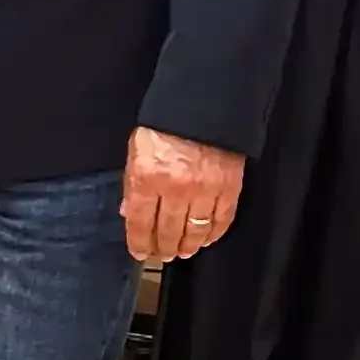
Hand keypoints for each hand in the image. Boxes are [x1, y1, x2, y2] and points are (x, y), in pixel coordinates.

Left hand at [123, 128, 244, 267]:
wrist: (203, 105)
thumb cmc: (164, 127)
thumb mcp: (136, 151)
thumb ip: (133, 184)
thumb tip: (130, 213)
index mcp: (147, 178)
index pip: (140, 222)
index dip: (139, 242)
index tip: (140, 253)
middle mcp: (175, 189)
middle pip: (168, 232)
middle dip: (163, 248)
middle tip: (162, 255)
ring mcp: (205, 190)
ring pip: (195, 231)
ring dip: (188, 246)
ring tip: (183, 252)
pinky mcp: (229, 188)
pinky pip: (222, 220)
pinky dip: (214, 234)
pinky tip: (206, 239)